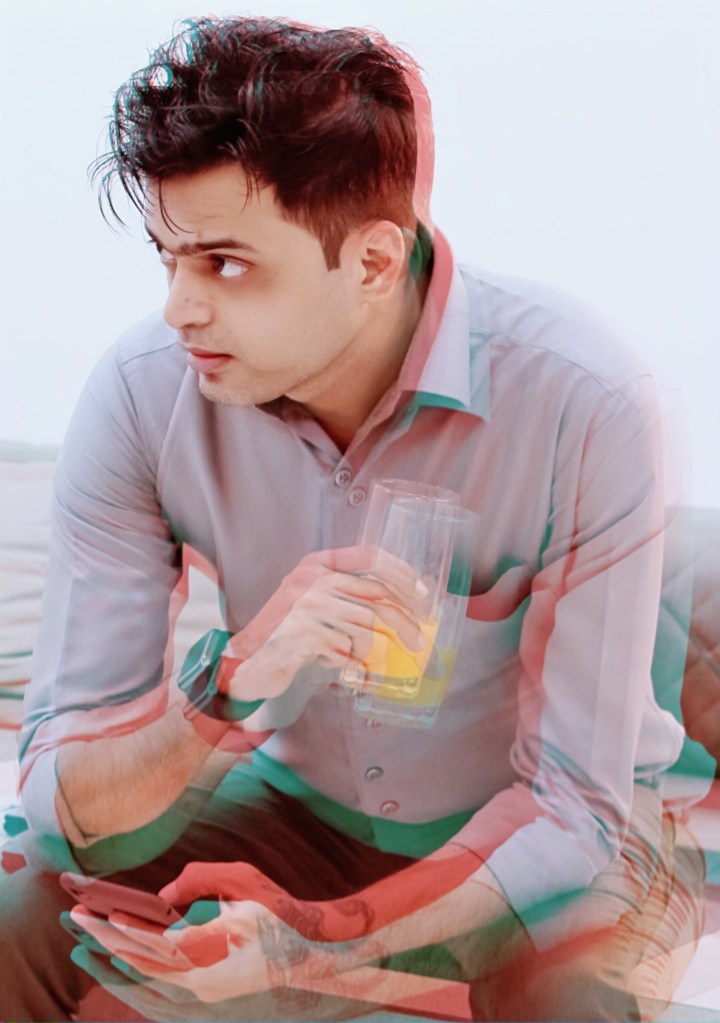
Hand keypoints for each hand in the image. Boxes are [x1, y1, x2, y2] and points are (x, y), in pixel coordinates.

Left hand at [71, 897, 385, 1010]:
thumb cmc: (284, 917)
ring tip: (89, 954)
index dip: (112, 928)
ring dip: (113, 975)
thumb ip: (199, 879)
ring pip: (144, 998)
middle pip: (136, 973)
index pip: (144, 943)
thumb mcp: (245, 882)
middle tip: (76, 928)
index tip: (88, 914)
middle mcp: (199, 991)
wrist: (320, 965)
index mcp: (207, 956)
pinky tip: (128, 978)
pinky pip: (162, 1010)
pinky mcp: (210, 1017)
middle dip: (102, 948)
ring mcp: (204, 1010)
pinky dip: (138, 994)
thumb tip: (162, 896)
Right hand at [219, 546, 428, 718]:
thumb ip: (350, 601)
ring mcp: (306, 605)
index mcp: (316, 565)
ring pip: (365, 628)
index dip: (401, 572)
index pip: (369, 556)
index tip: (422, 593)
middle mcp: (311, 579)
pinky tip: (341, 672)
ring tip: (368, 665)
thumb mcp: (316, 607)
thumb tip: (404, 613)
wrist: (245, 663)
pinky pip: (347, 652)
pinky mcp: (304, 633)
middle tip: (419, 641)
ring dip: (373, 652)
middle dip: (404, 621)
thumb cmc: (287, 638)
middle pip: (375, 595)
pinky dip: (350, 667)